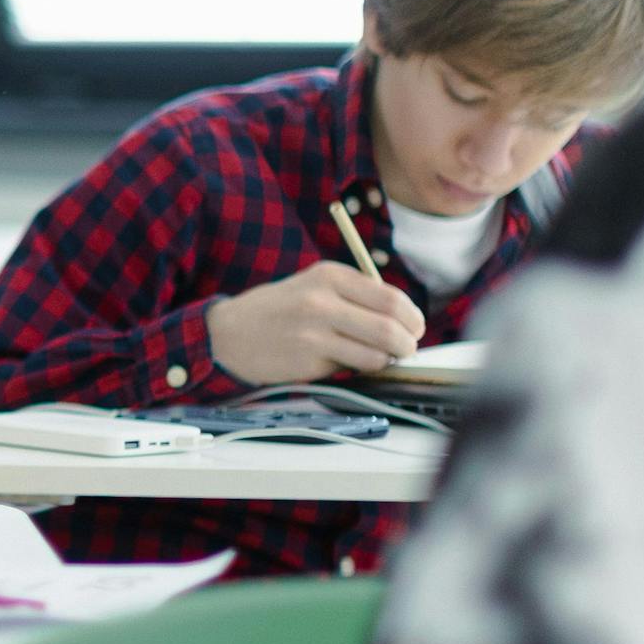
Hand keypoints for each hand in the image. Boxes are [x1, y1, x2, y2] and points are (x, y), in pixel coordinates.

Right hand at [206, 262, 425, 384]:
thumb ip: (354, 296)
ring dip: (386, 359)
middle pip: (390, 327)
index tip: (414, 327)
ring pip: (376, 352)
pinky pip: (352, 367)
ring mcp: (314, 332)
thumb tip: (402, 319)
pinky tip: (344, 361)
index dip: (412, 317)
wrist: (229, 332)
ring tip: (378, 357)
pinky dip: (359, 367)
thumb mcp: (313, 286)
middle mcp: (322, 301)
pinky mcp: (308, 359)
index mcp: (330, 276)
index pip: (391, 297)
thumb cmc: (278, 310)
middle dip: (408, 343)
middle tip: (407, 348)